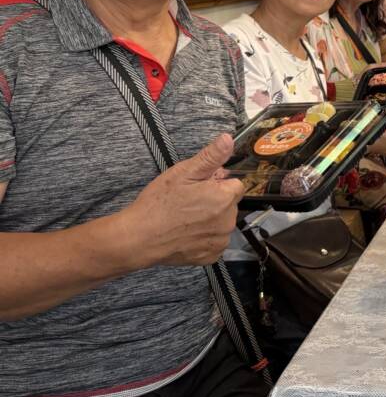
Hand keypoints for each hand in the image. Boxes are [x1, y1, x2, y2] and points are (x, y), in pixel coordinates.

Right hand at [125, 134, 244, 267]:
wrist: (138, 239)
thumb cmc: (159, 203)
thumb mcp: (183, 173)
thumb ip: (210, 156)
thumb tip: (229, 139)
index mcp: (225, 198)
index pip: (235, 185)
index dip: (217, 183)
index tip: (199, 187)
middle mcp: (228, 221)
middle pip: (229, 204)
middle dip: (215, 200)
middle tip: (188, 202)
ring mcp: (220, 241)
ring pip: (222, 223)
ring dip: (210, 220)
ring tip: (185, 218)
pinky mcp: (210, 257)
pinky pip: (214, 241)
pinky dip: (204, 238)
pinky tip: (186, 234)